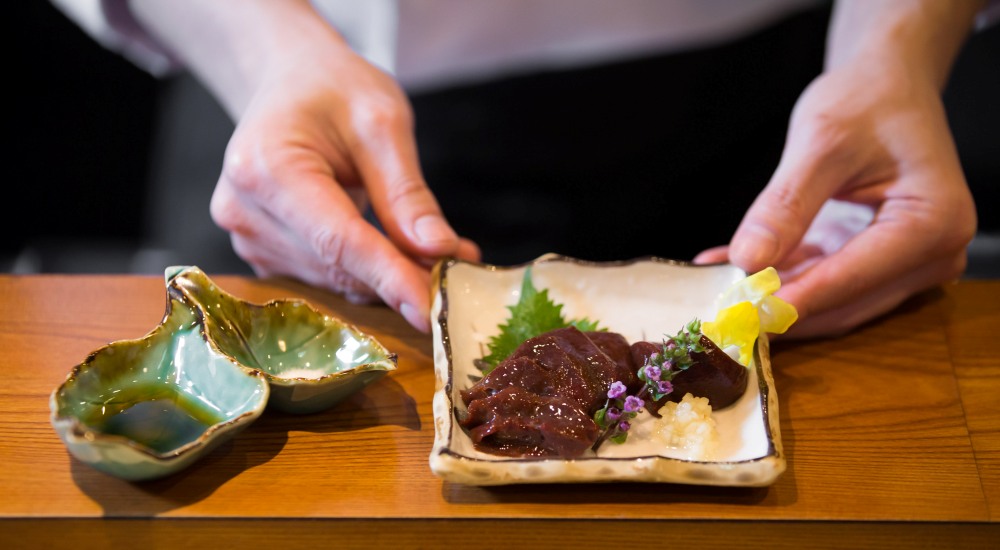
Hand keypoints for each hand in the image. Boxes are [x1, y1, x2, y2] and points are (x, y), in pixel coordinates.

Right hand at [206, 18, 477, 331]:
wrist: (288, 81)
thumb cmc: (334, 88)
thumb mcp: (382, 121)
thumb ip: (406, 192)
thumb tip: (438, 251)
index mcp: (266, 167)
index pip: (338, 240)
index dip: (389, 277)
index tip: (431, 310)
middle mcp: (243, 210)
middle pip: (336, 266)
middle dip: (401, 275)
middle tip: (460, 268)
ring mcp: (246, 236)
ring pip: (332, 279)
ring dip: (387, 276)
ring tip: (436, 254)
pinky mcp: (260, 252)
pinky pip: (323, 276)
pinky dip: (365, 272)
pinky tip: (397, 253)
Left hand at [695, 61, 975, 338]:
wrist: (886, 85)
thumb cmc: (867, 100)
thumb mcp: (821, 142)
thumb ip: (786, 205)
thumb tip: (749, 260)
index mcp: (934, 223)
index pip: (851, 277)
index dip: (792, 300)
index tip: (742, 315)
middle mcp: (933, 253)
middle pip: (844, 302)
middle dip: (779, 308)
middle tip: (720, 311)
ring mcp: (908, 264)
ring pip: (829, 302)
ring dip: (773, 298)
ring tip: (716, 290)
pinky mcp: (877, 263)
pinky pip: (820, 282)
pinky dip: (776, 279)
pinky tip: (727, 270)